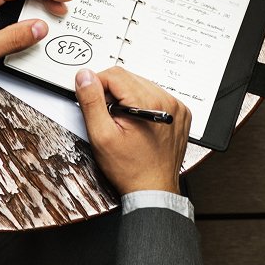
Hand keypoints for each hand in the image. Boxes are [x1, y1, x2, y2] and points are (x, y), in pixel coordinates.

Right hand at [75, 66, 189, 194]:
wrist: (153, 190)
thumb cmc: (130, 169)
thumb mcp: (101, 136)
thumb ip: (91, 102)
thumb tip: (85, 77)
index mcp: (148, 103)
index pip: (114, 74)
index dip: (97, 85)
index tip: (93, 101)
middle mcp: (166, 101)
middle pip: (128, 77)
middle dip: (113, 92)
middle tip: (110, 117)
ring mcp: (176, 107)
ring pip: (141, 84)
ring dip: (127, 97)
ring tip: (124, 122)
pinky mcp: (180, 114)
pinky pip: (155, 96)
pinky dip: (142, 104)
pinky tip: (138, 122)